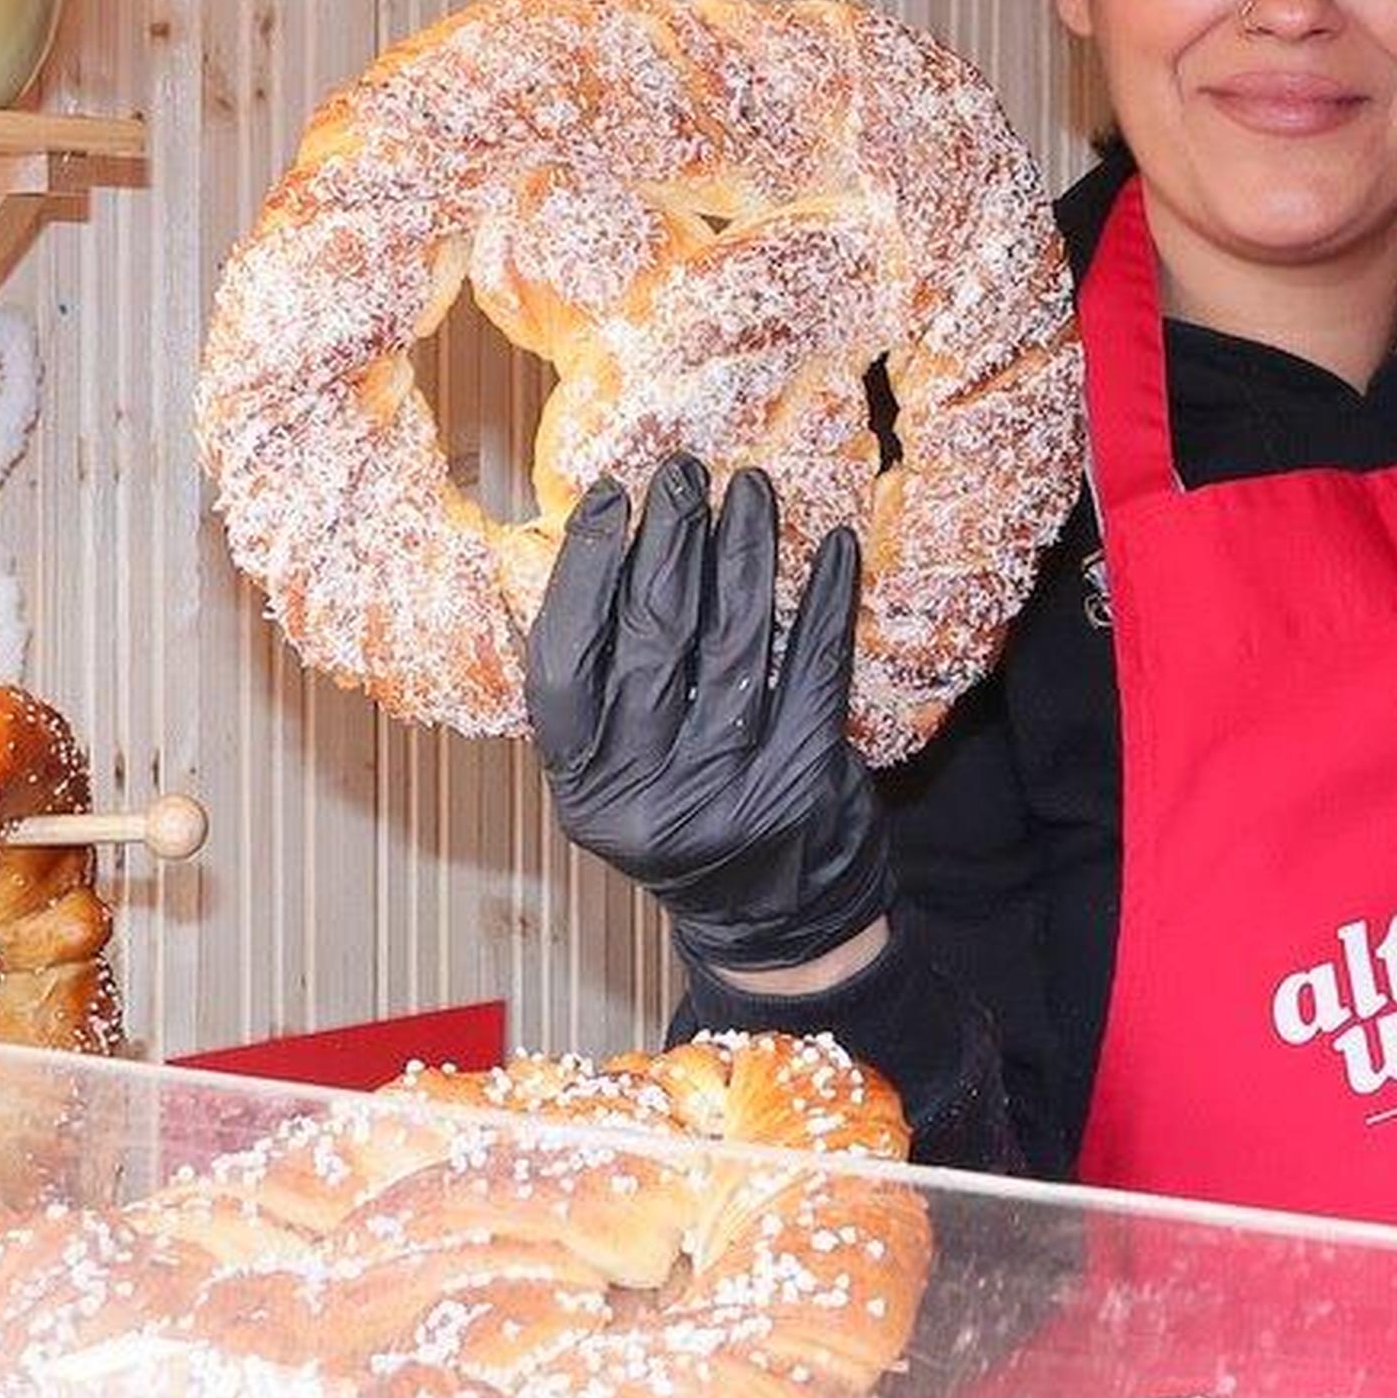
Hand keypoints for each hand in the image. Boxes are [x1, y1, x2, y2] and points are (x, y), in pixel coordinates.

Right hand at [526, 455, 892, 979]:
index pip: (564, 661)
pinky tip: (832, 545)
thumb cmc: (687, 820)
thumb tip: (608, 547)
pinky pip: (812, 669)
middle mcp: (646, 795)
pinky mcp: (801, 782)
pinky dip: (824, 601)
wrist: (774, 924)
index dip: (582, 569)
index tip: (607, 496)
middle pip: (651, 639)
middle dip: (669, 539)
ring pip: (732, 643)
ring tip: (749, 489)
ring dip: (743, 552)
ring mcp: (726, 793)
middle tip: (683, 473)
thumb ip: (605, 691)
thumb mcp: (620, 777)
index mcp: (583, 786)